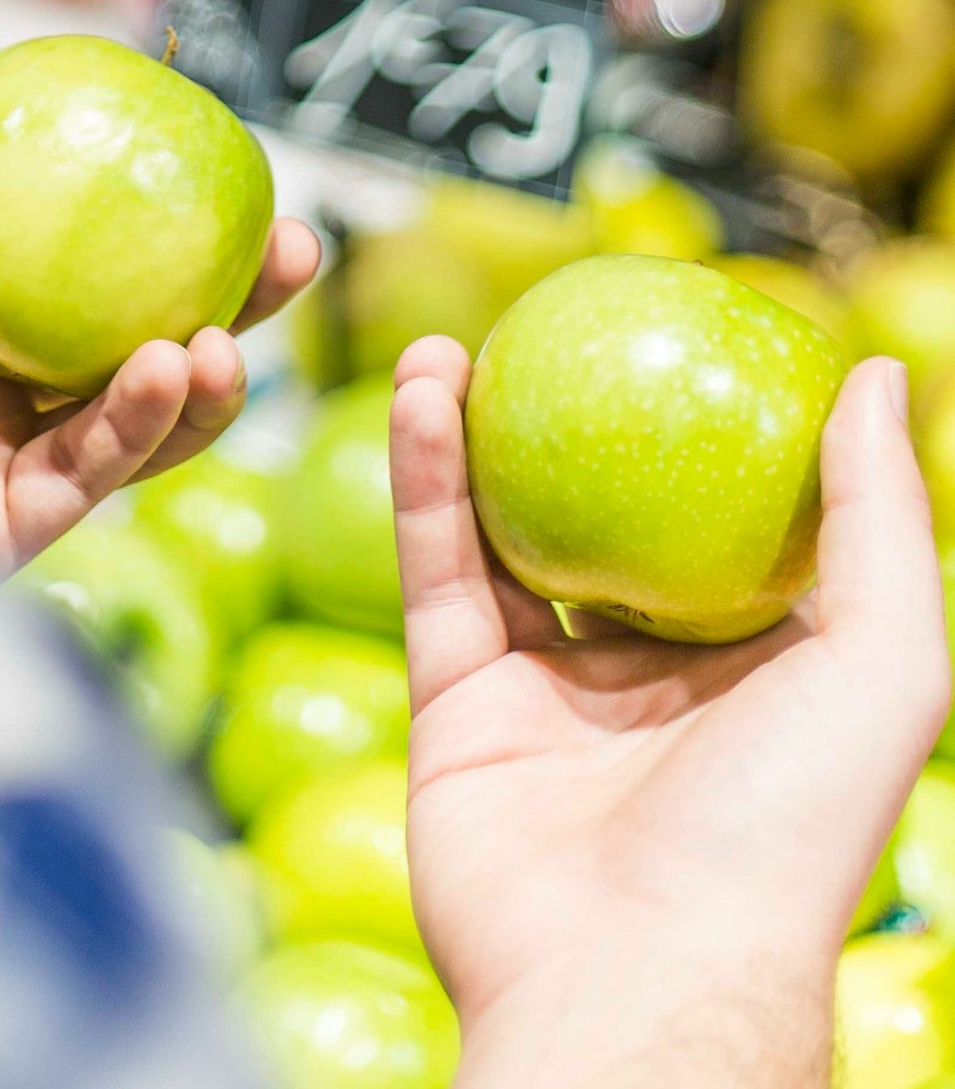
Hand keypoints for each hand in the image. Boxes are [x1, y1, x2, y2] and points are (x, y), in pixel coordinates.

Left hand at [0, 56, 318, 572]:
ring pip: (125, 416)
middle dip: (215, 296)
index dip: (134, 214)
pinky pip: (86, 475)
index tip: (208, 159)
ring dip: (203, 372)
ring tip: (240, 320)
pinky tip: (172, 365)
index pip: (53, 252)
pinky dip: (140, 424)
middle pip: (119, 333)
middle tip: (290, 243)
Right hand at [390, 339, 950, 1088]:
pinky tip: (424, 397)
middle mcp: (644, 676)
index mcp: (751, 670)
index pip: (720, 527)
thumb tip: (879, 373)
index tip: (665, 339)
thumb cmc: (784, 829)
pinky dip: (423, 481)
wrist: (634, 970)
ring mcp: (543, 690)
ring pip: (497, 534)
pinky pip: (437, 570)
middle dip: (560, 427)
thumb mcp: (884, 664)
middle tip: (535, 336)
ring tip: (447, 347)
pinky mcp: (454, 701)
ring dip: (469, 435)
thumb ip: (881, 519)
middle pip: (594, 520)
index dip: (694, 433)